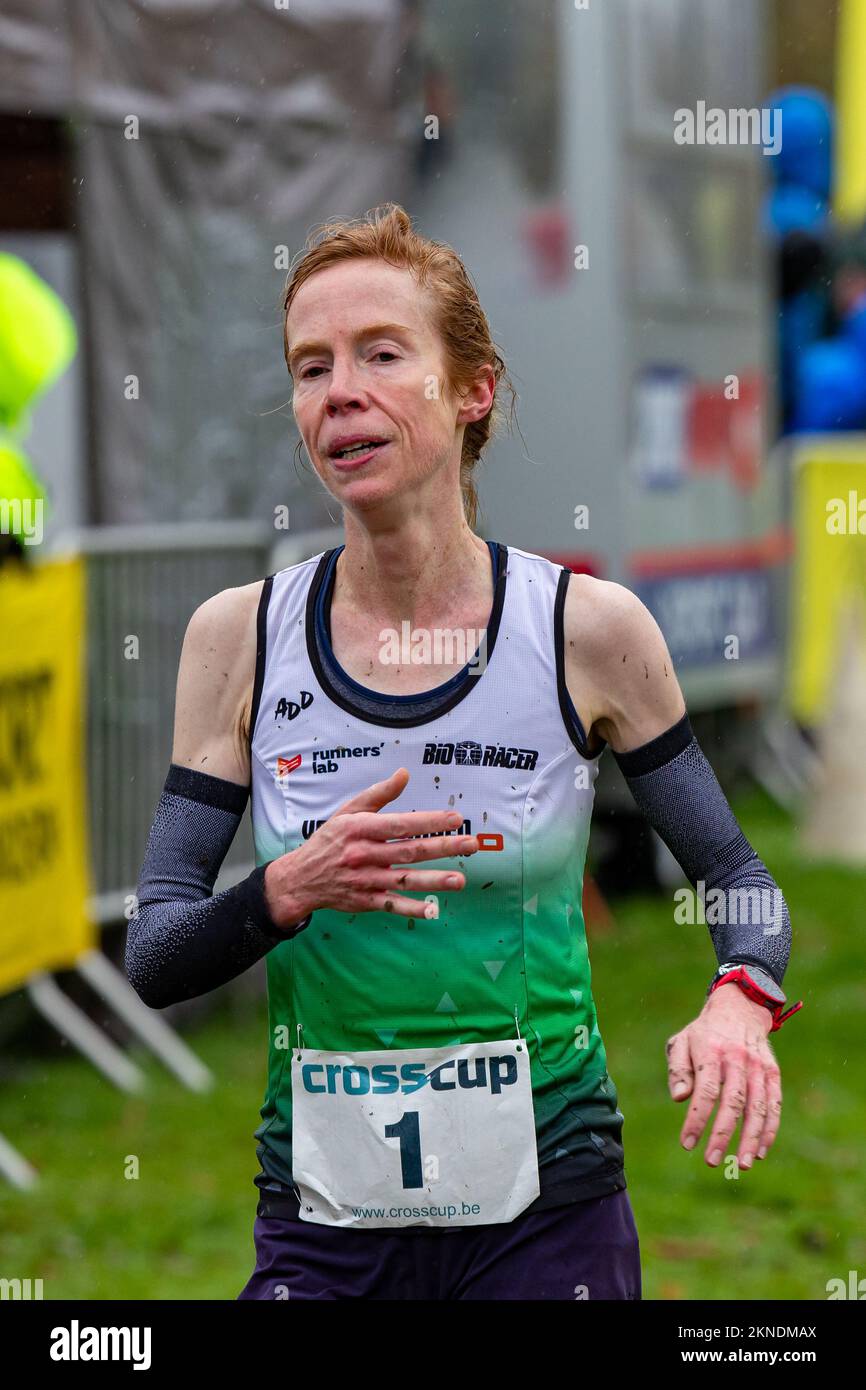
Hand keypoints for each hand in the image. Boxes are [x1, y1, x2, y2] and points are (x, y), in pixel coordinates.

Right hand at [263, 766, 477, 926]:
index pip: (400, 824)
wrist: (301, 878)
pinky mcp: (366, 901)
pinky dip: (412, 908)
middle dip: (442, 847)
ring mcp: (365, 880)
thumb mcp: (348, 811)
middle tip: (471, 844)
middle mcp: (364, 855)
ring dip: (433, 881)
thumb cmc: (330, 840)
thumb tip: (404, 774)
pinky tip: (434, 909)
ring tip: (460, 880)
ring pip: (404, 880)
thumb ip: (379, 794)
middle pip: (408, 851)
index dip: (428, 821)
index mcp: (361, 829)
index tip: (455, 818)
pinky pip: (392, 905)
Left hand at [666, 982, 781, 1169]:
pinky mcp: (773, 1072)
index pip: (705, 1091)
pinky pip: (774, 1104)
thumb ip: (678, 1069)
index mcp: (711, 1051)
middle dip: (722, 1134)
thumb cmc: (704, 1033)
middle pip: (733, 1102)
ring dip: (751, 1138)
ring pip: (757, 1107)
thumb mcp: (682, 1042)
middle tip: (711, 1161)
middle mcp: (738, 1059)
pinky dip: (769, 1129)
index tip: (686, 1143)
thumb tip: (679, 1098)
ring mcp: (758, 1066)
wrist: (740, 1007)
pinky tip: (760, 1151)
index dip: (696, 1119)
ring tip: (742, 1164)